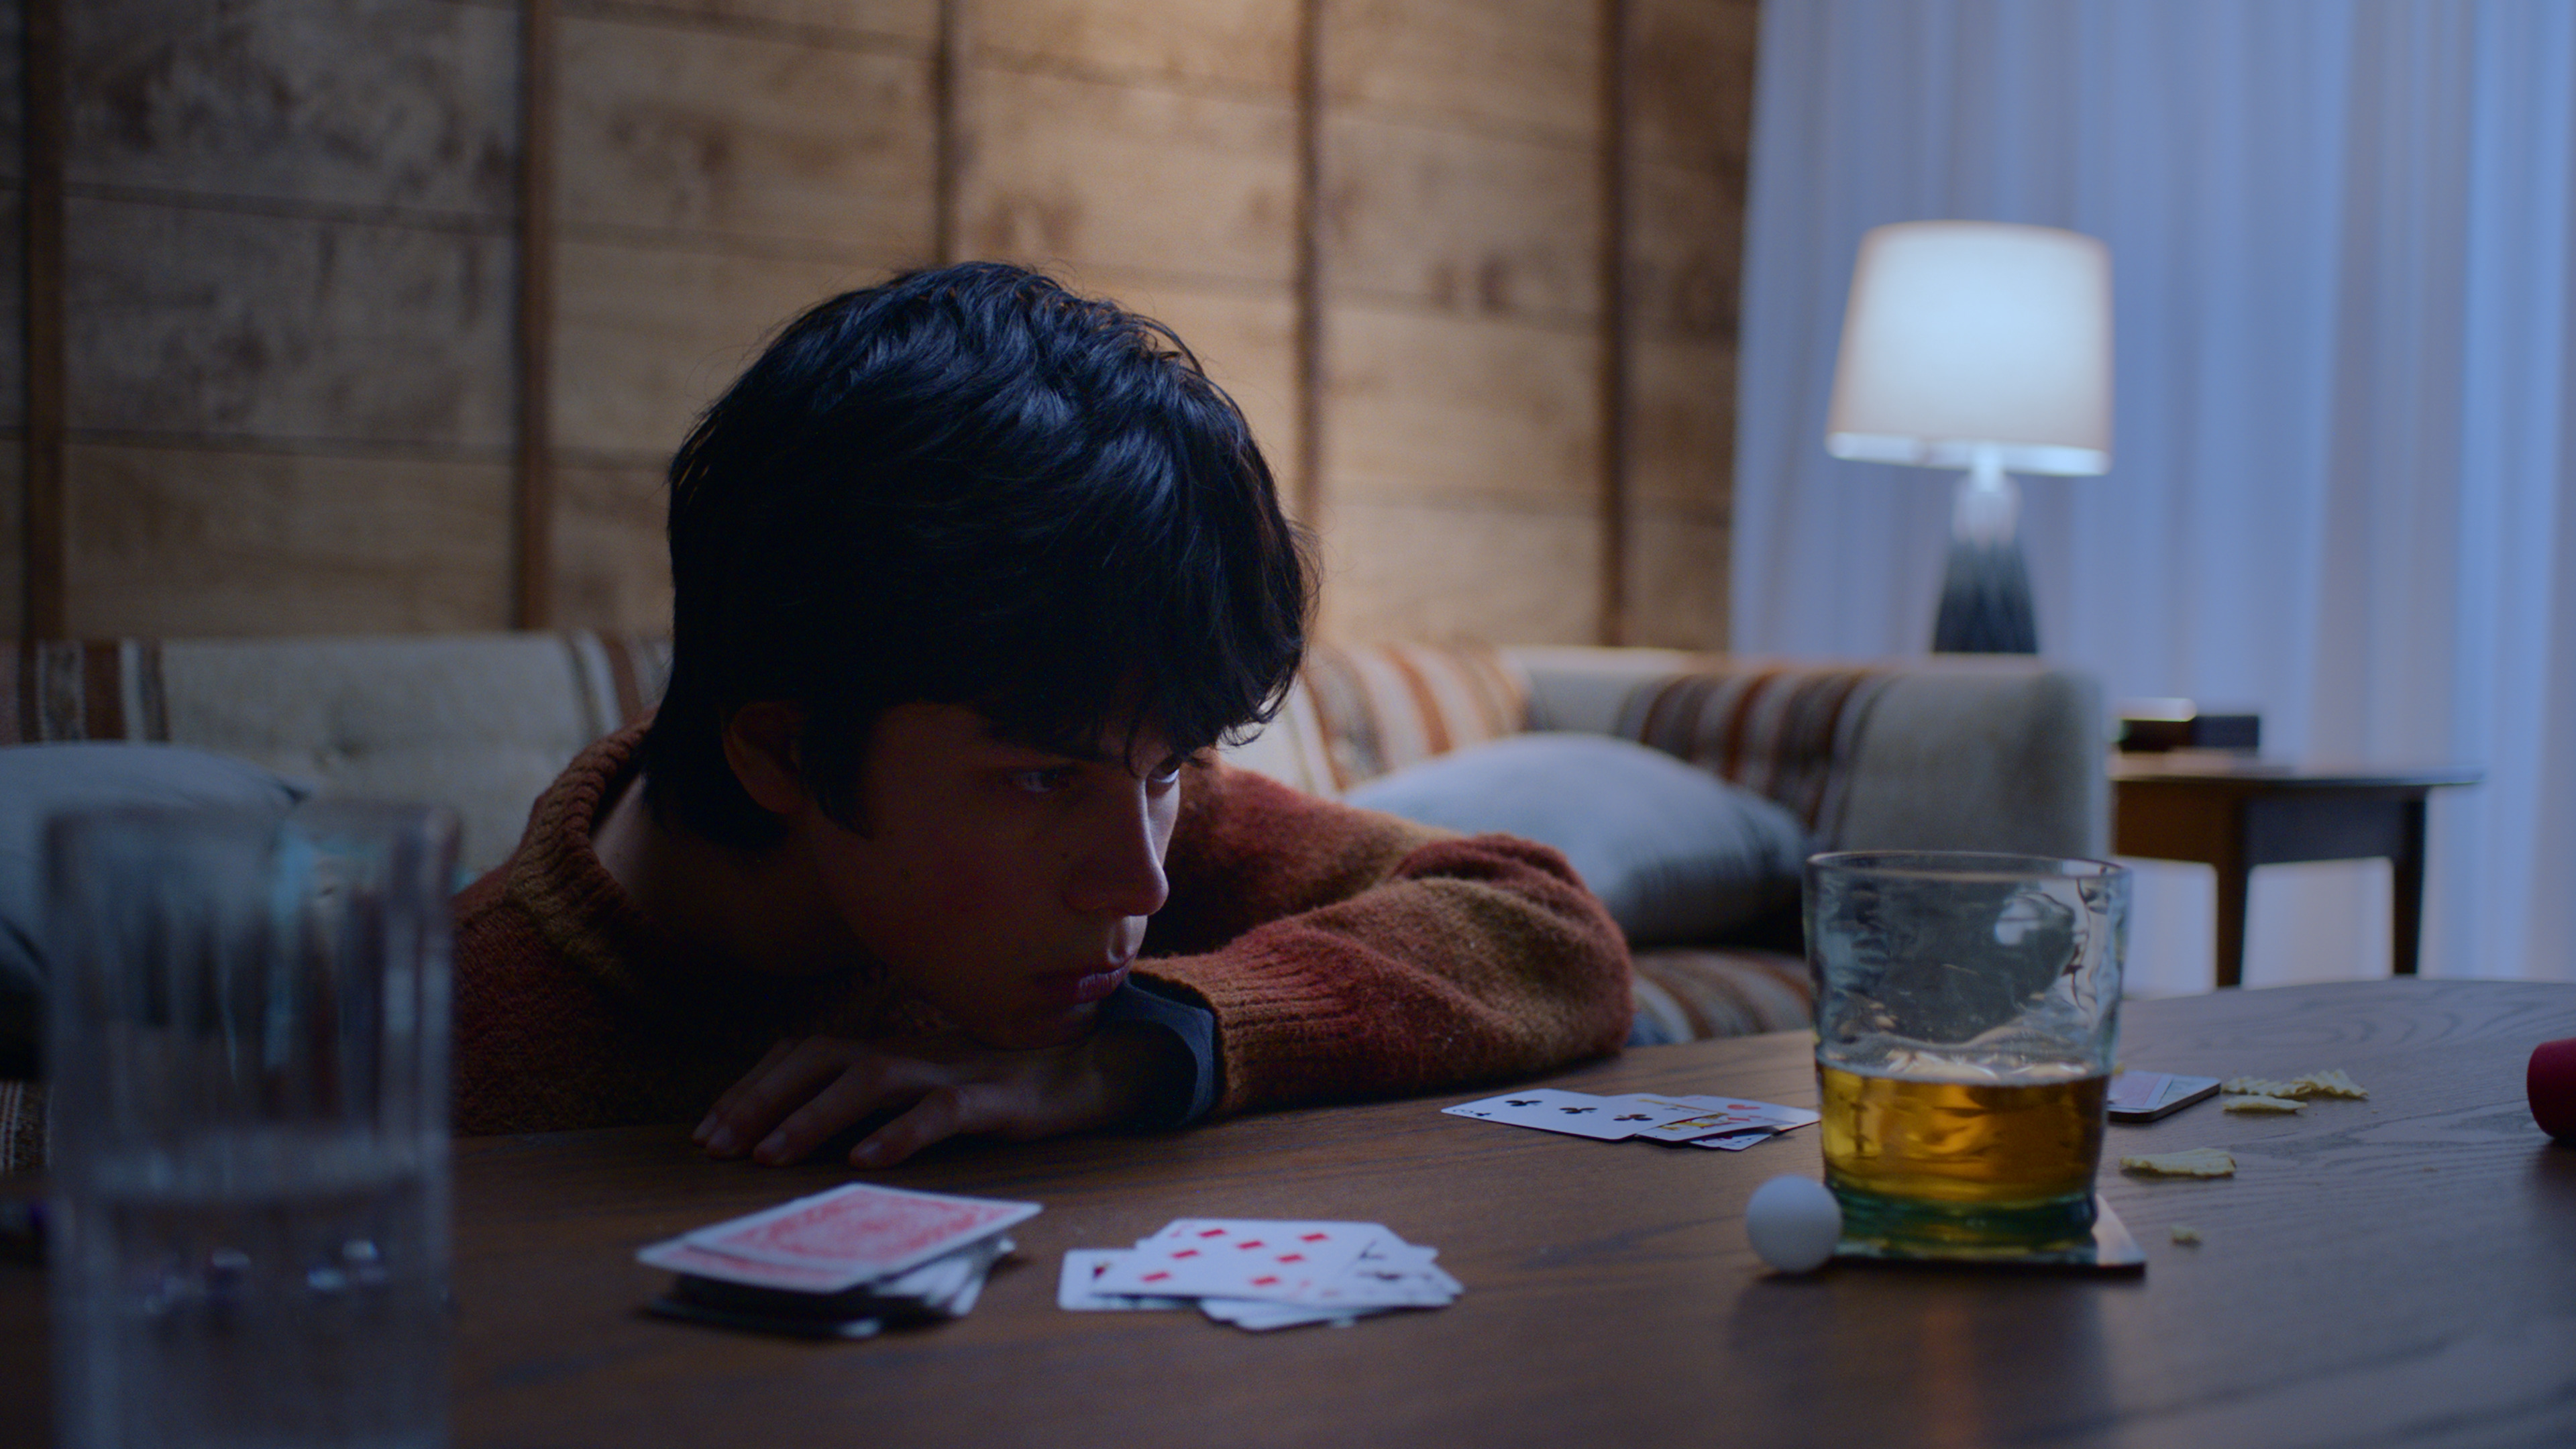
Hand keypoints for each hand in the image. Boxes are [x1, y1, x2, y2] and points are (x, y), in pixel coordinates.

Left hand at [690, 1024, 1187, 1167]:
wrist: (1084, 1068)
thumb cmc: (989, 1083)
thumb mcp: (917, 1083)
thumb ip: (864, 1093)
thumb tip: (787, 1118)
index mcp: (886, 1047)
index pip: (802, 1054)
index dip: (751, 1087)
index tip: (707, 1131)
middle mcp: (909, 1050)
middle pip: (821, 1057)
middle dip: (761, 1099)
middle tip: (718, 1144)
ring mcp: (950, 1070)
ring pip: (871, 1079)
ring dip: (813, 1115)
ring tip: (771, 1154)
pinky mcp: (993, 1098)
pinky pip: (941, 1112)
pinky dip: (901, 1133)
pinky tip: (866, 1159)